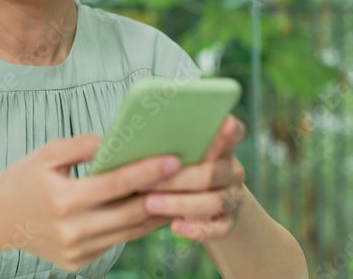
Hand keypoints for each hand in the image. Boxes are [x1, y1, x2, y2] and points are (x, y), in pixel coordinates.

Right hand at [0, 133, 182, 271]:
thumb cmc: (23, 178)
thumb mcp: (48, 154)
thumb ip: (83, 145)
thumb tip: (118, 142)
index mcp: (62, 199)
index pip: (116, 184)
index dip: (147, 172)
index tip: (173, 159)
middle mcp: (72, 230)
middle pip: (130, 212)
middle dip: (161, 193)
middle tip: (187, 176)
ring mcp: (76, 250)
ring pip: (129, 231)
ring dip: (156, 213)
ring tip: (178, 192)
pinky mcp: (79, 262)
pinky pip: (116, 241)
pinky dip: (135, 226)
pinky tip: (152, 209)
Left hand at [139, 115, 247, 241]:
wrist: (208, 204)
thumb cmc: (182, 169)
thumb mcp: (180, 154)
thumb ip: (165, 145)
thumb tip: (118, 140)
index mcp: (221, 145)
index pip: (234, 131)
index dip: (229, 130)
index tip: (223, 123)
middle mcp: (232, 170)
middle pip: (211, 173)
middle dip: (176, 179)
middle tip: (143, 182)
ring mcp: (233, 196)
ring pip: (213, 201)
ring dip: (179, 203)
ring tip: (149, 204)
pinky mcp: (229, 222)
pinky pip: (218, 228)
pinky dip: (196, 229)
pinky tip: (174, 226)